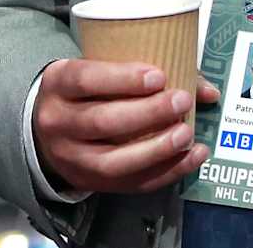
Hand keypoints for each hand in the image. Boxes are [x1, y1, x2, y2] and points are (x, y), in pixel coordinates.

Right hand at [32, 59, 217, 194]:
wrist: (47, 129)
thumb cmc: (84, 92)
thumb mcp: (97, 69)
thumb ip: (145, 72)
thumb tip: (205, 88)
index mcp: (58, 83)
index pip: (86, 80)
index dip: (123, 79)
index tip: (158, 76)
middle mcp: (58, 122)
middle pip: (102, 121)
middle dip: (148, 113)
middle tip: (181, 102)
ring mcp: (72, 158)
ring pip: (114, 160)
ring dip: (157, 148)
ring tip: (187, 135)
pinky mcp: (90, 182)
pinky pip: (130, 183)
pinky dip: (165, 172)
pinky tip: (190, 158)